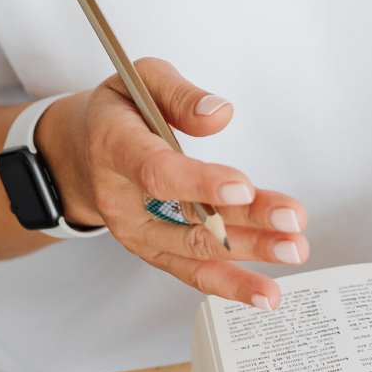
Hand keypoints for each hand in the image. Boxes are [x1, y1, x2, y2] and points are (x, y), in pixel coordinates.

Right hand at [32, 59, 306, 310]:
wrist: (78, 150)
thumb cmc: (117, 111)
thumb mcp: (140, 78)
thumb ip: (179, 94)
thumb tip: (220, 114)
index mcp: (114, 147)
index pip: (156, 171)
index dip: (200, 182)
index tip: (243, 188)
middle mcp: (120, 199)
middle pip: (186, 218)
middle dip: (245, 222)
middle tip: (291, 220)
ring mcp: (135, 232)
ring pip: (194, 251)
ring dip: (248, 255)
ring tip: (293, 250)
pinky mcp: (152, 250)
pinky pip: (190, 271)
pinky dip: (230, 284)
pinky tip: (265, 292)